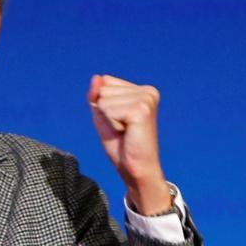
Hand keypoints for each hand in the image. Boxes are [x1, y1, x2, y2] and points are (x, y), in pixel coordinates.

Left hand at [87, 74, 171, 214]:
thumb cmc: (121, 144)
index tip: (119, 121)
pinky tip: (127, 132)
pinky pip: (107, 109)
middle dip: (105, 113)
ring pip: (104, 100)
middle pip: (103, 90)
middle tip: (122, 129)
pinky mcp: (142, 110)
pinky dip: (111, 123)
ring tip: (125, 131)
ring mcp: (146, 99)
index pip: (105, 82)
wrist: (135, 168)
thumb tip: (97, 77)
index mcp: (142, 90)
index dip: (103, 105)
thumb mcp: (102, 115)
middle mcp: (148, 91)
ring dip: (109, 119)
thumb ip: (96, 95)